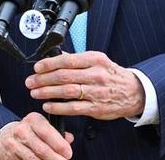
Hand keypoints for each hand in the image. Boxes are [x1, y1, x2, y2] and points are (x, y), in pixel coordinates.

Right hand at [0, 112, 73, 159]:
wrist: (6, 136)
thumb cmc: (30, 131)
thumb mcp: (42, 126)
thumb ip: (56, 132)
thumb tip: (69, 138)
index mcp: (33, 120)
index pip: (47, 133)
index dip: (60, 145)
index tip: (68, 153)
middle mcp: (22, 130)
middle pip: (42, 149)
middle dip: (55, 158)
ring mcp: (13, 144)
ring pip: (33, 159)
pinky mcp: (9, 156)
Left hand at [26, 51, 144, 119]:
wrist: (133, 92)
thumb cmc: (113, 76)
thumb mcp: (98, 61)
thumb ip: (77, 59)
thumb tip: (57, 56)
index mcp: (95, 60)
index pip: (67, 60)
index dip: (49, 64)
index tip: (37, 68)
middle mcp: (96, 75)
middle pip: (64, 76)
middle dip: (43, 79)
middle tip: (31, 81)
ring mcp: (96, 92)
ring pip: (66, 91)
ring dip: (47, 92)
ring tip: (35, 93)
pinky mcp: (96, 108)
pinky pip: (73, 108)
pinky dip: (58, 107)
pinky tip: (48, 105)